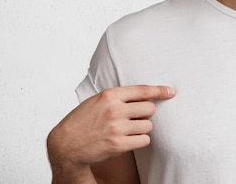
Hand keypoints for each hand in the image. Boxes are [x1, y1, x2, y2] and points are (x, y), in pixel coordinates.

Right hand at [47, 85, 175, 171]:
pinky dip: (139, 140)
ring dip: (141, 128)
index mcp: (110, 95)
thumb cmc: (82, 120)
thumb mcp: (97, 100)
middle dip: (146, 113)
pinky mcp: (119, 145)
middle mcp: (115, 110)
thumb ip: (118, 96)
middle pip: (150, 108)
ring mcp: (117, 128)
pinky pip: (144, 140)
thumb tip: (145, 95)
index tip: (170, 92)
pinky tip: (128, 139)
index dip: (160, 91)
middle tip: (135, 117)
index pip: (143, 90)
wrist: (65, 145)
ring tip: (127, 130)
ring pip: (148, 126)